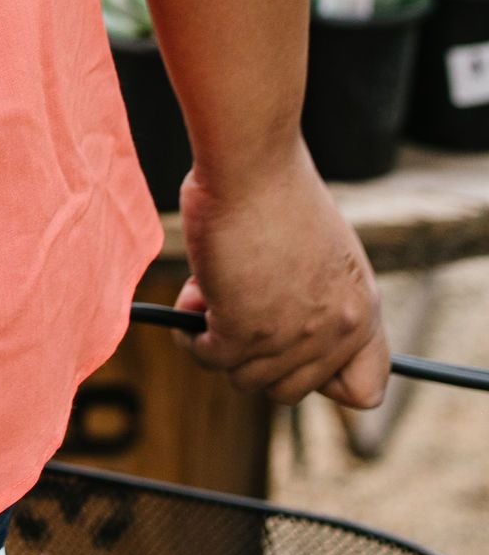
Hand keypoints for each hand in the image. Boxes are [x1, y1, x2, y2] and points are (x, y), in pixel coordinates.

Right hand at [177, 143, 388, 407]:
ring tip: (209, 288)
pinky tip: (192, 296)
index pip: (363, 391)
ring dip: (217, 339)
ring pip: (243, 378)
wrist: (252, 163)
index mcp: (362, 309)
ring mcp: (291, 337)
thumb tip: (269, 334)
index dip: (322, 377)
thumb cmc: (276, 190)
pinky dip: (192, 335)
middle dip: (253, 355)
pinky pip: (209, 357)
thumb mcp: (320, 252)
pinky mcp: (245, 331)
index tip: (291, 347)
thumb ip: (313, 298)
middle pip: (286, 390)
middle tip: (234, 306)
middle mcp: (336, 331)